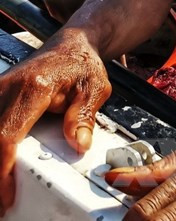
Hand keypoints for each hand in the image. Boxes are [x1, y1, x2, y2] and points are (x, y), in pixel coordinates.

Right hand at [0, 29, 110, 213]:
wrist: (70, 47)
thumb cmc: (82, 66)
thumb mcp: (94, 89)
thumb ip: (84, 118)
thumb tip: (79, 144)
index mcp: (33, 89)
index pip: (6, 136)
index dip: (2, 170)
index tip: (6, 195)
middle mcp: (6, 89)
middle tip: (1, 201)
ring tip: (1, 189)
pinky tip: (1, 165)